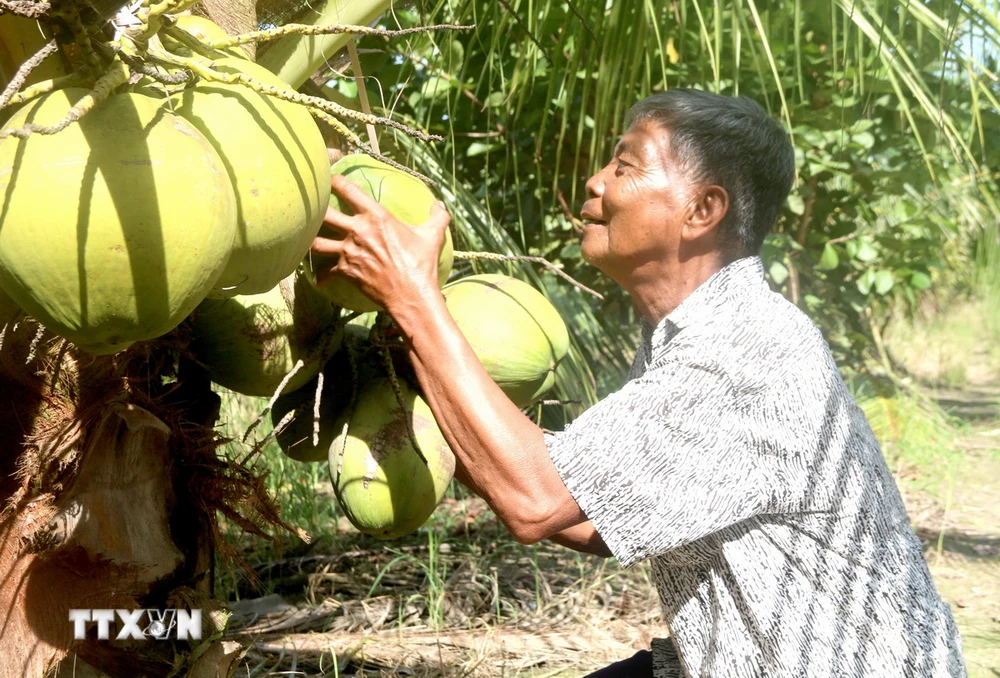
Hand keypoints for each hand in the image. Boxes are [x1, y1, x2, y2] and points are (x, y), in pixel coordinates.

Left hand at [310, 174, 450, 313]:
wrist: (411, 295)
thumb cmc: (421, 264)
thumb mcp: (432, 236)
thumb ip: (437, 216)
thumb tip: (440, 204)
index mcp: (376, 216)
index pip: (348, 190)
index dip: (335, 181)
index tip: (329, 178)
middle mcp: (357, 231)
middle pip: (323, 214)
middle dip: (314, 208)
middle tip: (309, 205)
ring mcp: (348, 252)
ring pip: (316, 242)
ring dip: (310, 239)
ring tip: (306, 237)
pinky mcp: (345, 271)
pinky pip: (325, 271)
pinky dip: (321, 275)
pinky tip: (320, 278)